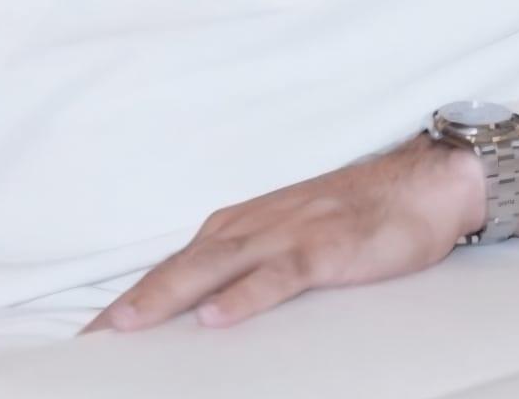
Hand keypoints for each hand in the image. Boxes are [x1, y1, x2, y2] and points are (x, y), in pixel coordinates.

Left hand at [82, 132, 485, 333]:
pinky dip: (245, 296)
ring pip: (219, 265)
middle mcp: (260, 224)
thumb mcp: (296, 234)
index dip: (137, 295)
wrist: (425, 181)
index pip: (179, 262)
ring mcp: (292, 233)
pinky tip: (217, 316)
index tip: (97, 331)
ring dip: (170, 293)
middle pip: (186, 264)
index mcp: (248, 223)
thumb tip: (206, 302)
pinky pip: (280, 275)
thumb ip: (253, 262)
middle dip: (136, 300)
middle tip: (94, 336)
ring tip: (130, 324)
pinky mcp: (328, 247)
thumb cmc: (361, 212)